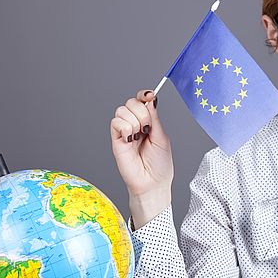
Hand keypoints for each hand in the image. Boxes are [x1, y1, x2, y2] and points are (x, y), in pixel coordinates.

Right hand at [109, 89, 173, 218]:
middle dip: (141, 112)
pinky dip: (125, 127)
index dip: (144, 95)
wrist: (152, 182)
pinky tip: (130, 139)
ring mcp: (125, 131)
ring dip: (134, 122)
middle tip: (147, 129)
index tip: (150, 95)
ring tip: (139, 136)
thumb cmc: (160, 164)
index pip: (142, 100)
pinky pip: (116, 122)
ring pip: (122, 110)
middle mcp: (135, 124)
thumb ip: (154, 118)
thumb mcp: (162, 136)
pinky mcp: (116, 139)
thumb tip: (151, 99)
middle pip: (131, 102)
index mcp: (149, 122)